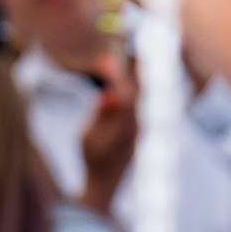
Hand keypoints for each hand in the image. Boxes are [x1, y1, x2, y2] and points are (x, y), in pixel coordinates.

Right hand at [78, 50, 139, 212]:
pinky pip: (142, 103)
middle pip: (140, 90)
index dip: (115, 75)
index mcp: (126, 127)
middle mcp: (139, 126)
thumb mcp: (87, 137)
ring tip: (132, 57)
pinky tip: (133, 79)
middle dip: (134, 69)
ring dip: (137, 77)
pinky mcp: (142, 128)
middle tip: (128, 47)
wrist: (105, 183)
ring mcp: (142, 127)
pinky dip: (137, 89)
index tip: (104, 60)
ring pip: (143, 96)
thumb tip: (108, 94)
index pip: (124, 94)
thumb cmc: (92, 160)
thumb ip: (100, 115)